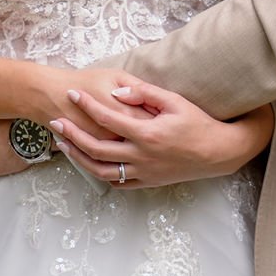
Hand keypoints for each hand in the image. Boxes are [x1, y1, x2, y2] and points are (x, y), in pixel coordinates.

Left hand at [49, 81, 273, 188]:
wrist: (219, 152)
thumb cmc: (198, 123)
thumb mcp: (175, 101)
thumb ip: (145, 94)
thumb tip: (116, 92)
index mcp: (147, 134)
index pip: (107, 118)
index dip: (86, 105)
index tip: (72, 94)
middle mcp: (141, 157)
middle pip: (96, 148)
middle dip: (72, 134)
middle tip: (56, 122)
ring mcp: (144, 173)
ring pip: (101, 170)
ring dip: (79, 157)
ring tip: (65, 145)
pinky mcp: (148, 182)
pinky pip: (118, 182)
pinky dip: (101, 174)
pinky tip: (91, 163)